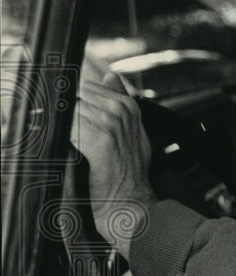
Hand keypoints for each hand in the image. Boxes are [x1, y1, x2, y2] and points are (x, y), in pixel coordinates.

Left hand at [70, 57, 156, 258]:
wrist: (129, 201)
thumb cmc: (128, 172)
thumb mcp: (133, 131)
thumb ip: (120, 100)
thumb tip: (110, 75)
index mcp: (128, 105)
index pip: (87, 87)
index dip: (74, 103)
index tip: (69, 121)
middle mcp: (120, 109)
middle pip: (76, 96)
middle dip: (66, 112)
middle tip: (71, 137)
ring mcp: (111, 122)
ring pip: (70, 110)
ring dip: (62, 126)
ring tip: (71, 146)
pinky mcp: (100, 139)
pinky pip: (69, 126)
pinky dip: (62, 136)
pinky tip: (68, 150)